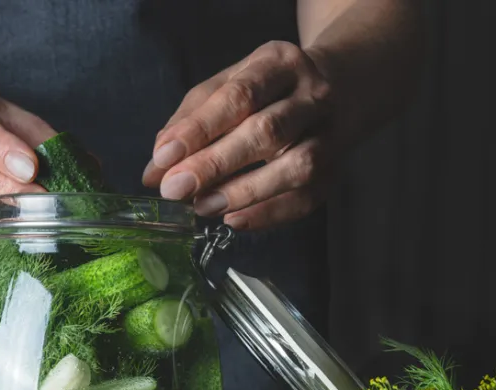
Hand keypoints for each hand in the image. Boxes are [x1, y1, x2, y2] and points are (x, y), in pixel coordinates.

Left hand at [142, 41, 336, 230]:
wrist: (339, 89)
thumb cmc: (267, 90)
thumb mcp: (227, 85)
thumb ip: (189, 121)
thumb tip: (155, 169)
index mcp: (280, 64)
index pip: (239, 96)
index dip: (200, 128)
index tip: (164, 157)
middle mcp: (314, 96)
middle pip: (267, 132)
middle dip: (215, 163)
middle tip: (175, 189)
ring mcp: (330, 136)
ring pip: (295, 167)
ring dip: (244, 191)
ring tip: (202, 206)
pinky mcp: (334, 173)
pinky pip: (305, 199)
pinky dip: (268, 214)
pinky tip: (234, 219)